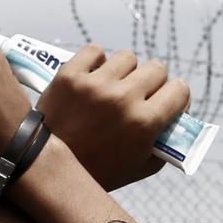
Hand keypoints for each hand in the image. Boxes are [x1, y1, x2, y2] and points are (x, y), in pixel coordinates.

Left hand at [36, 44, 190, 189]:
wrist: (42, 167)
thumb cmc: (97, 171)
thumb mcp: (140, 167)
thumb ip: (165, 143)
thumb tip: (179, 118)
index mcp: (144, 123)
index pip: (179, 89)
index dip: (176, 96)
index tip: (167, 102)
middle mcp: (123, 99)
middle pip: (157, 68)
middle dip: (153, 82)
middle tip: (140, 95)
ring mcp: (95, 85)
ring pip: (128, 57)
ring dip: (125, 71)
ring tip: (114, 86)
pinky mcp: (70, 75)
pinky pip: (95, 51)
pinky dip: (96, 62)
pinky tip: (94, 77)